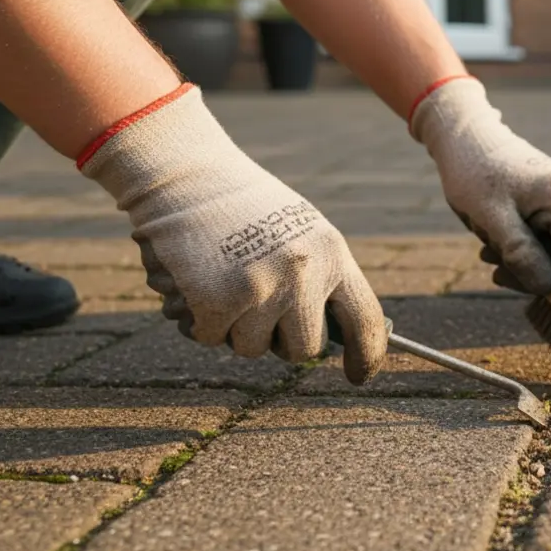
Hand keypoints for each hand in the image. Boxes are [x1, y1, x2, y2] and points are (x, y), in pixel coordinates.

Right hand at [79, 84, 387, 383]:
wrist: (183, 174)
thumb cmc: (242, 206)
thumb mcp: (299, 232)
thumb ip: (319, 278)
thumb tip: (331, 338)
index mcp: (332, 253)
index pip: (364, 318)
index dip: (366, 354)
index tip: (359, 376)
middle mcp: (304, 273)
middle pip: (305, 349)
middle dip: (281, 341)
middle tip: (259, 310)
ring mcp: (262, 289)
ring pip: (252, 348)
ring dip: (234, 327)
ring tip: (223, 280)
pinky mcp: (218, 301)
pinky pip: (211, 339)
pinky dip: (198, 319)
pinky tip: (196, 282)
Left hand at [410, 77, 550, 317]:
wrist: (466, 138)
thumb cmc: (475, 172)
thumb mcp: (490, 216)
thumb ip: (520, 253)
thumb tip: (546, 287)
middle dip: (534, 272)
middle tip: (493, 266)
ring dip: (523, 261)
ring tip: (488, 246)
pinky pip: (545, 243)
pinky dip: (522, 250)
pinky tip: (495, 242)